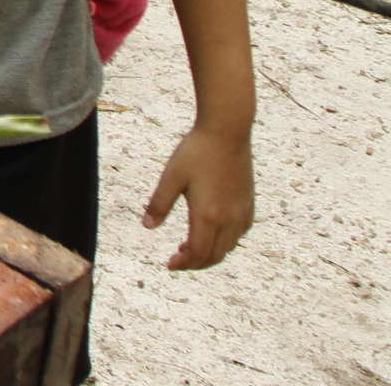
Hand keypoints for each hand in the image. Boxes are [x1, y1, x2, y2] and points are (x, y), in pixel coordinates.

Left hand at [144, 127, 253, 269]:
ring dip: (210, 253)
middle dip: (195, 263)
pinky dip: (225, 242)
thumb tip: (147, 226)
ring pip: (229, 247)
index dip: (184, 263)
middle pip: (215, 256)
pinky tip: (212, 232)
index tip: (170, 265)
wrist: (227, 132)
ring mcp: (242, 212)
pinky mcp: (249, 204)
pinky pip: (239, 234)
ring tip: (190, 247)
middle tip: (177, 260)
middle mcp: (229, 219)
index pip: (198, 253)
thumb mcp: (171, 177)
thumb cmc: (196, 152)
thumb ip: (159, 203)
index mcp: (208, 215)